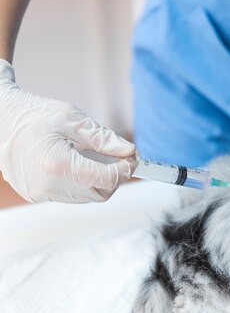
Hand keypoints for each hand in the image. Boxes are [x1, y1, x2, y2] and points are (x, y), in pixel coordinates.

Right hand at [0, 59, 136, 202]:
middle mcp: (48, 185)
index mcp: (58, 164)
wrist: (0, 120)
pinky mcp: (36, 195)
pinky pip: (70, 196)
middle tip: (119, 158)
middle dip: (114, 177)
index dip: (125, 169)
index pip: (106, 179)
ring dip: (97, 181)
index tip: (132, 157)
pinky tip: (75, 164)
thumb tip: (128, 150)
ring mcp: (40, 193)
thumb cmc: (34, 114)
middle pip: (99, 193)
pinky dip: (80, 183)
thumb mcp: (71, 117)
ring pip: (86, 198)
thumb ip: (102, 137)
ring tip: (93, 157)